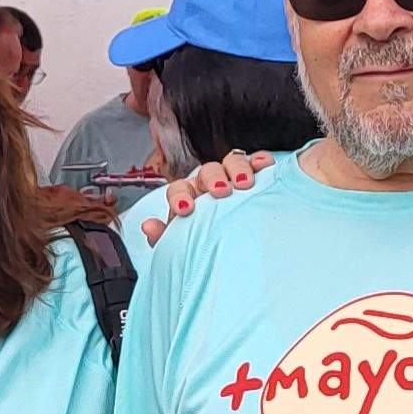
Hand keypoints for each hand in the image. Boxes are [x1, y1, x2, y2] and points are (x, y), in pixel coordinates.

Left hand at [136, 150, 274, 245]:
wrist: (236, 253)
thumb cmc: (206, 244)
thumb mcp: (184, 246)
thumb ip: (164, 237)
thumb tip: (148, 227)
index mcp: (188, 198)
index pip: (179, 189)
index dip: (180, 196)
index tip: (185, 209)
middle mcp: (209, 185)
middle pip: (208, 171)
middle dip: (213, 179)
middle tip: (221, 191)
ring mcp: (232, 178)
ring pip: (232, 162)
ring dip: (238, 169)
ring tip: (245, 182)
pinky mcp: (255, 177)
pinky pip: (256, 163)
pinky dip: (259, 161)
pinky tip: (264, 165)